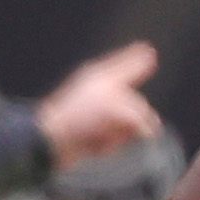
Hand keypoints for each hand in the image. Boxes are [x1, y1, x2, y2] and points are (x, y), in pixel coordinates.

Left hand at [33, 43, 161, 169]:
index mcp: (102, 76)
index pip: (126, 64)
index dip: (138, 60)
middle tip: (114, 126)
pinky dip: (106, 145)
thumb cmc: (80, 118)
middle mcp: (99, 92)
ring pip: (124, 125)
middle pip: (134, 102)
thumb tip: (149, 130)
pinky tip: (93, 147)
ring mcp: (94, 112)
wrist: (50, 142)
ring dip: (116, 135)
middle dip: (131, 120)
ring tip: (99, 137)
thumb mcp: (118, 111)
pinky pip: (111, 139)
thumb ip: (139, 116)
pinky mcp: (89, 132)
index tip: (149, 52)